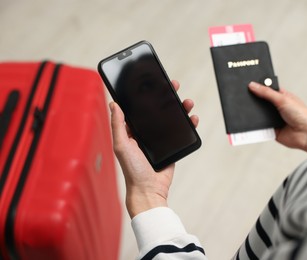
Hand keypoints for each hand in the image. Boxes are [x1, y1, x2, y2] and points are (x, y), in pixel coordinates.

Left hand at [110, 80, 198, 217]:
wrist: (149, 190)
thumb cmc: (132, 169)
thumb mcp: (121, 145)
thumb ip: (118, 125)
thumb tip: (114, 104)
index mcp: (133, 130)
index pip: (140, 107)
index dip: (147, 94)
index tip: (153, 82)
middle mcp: (146, 132)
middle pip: (158, 109)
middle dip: (167, 96)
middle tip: (173, 85)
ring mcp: (160, 139)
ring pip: (172, 118)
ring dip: (180, 108)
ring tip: (187, 101)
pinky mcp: (172, 146)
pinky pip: (182, 131)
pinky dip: (189, 123)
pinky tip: (193, 118)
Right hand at [248, 82, 306, 154]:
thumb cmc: (302, 115)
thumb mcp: (283, 99)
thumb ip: (266, 93)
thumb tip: (253, 85)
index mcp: (282, 96)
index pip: (267, 89)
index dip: (258, 87)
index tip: (247, 84)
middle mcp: (277, 107)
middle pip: (261, 102)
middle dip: (253, 101)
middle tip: (242, 97)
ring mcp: (274, 119)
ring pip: (259, 114)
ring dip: (254, 113)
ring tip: (243, 109)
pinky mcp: (271, 130)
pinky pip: (259, 126)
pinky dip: (255, 125)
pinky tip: (249, 122)